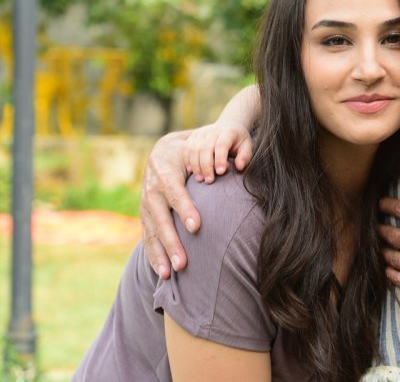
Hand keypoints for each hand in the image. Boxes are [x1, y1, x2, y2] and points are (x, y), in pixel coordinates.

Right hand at [140, 130, 198, 278]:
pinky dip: (152, 256)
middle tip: (183, 263)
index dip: (185, 210)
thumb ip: (207, 161)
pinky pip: (146, 238)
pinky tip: (160, 273)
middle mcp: (151, 192)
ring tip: (169, 274)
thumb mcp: (194, 151)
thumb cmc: (186, 153)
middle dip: (172, 243)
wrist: (161, 152)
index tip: (196, 227)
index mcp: (165, 175)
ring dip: (160, 255)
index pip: (176, 195)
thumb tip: (228, 169)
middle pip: (161, 221)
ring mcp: (145, 206)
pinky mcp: (145, 216)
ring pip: (151, 233)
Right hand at [183, 122, 253, 181]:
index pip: (221, 145)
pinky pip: (187, 149)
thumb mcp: (247, 146)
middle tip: (209, 180)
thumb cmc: (239, 141)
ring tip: (200, 179)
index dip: (220, 159)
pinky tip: (192, 172)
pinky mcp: (192, 136)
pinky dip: (188, 161)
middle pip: (205, 148)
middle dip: (206, 166)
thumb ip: (245, 156)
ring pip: (194, 149)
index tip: (220, 172)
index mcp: (228, 132)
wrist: (228, 126)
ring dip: (196, 166)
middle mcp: (212, 131)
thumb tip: (239, 167)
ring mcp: (201, 133)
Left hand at [378, 163, 399, 312]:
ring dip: (383, 250)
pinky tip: (387, 270)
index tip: (381, 203)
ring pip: (392, 257)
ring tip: (379, 247)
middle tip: (376, 225)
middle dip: (382, 229)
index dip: (389, 206)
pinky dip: (389, 273)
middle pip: (393, 234)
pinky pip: (398, 279)